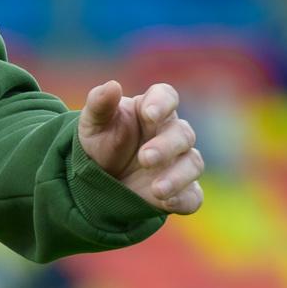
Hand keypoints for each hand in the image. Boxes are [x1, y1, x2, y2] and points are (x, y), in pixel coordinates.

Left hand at [78, 81, 203, 215]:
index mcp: (151, 109)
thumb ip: (100, 104)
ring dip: (177, 176)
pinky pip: (192, 195)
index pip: (167, 96)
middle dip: (166, 146)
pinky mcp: (181, 191)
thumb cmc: (102, 141)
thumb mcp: (93, 122)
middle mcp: (170, 134)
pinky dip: (184, 199)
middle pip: (182, 133)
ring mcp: (178, 163)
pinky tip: (167, 201)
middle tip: (144, 158)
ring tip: (156, 189)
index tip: (149, 113)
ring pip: (192, 164)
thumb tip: (112, 86)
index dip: (162, 103)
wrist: (99, 177)